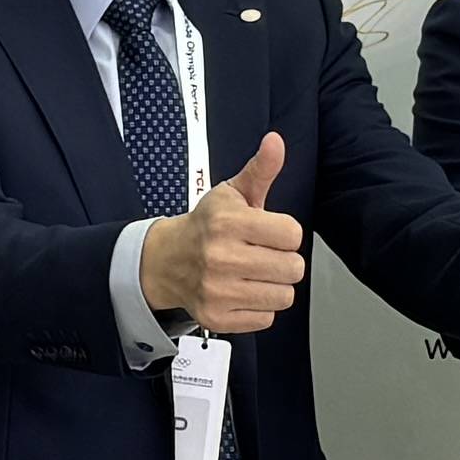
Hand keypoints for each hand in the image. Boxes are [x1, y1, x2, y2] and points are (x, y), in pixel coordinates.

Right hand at [145, 133, 305, 336]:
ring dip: (275, 285)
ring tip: (256, 273)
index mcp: (228, 222)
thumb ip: (261, 170)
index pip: (292, 234)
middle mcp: (221, 257)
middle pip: (293, 268)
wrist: (166, 260)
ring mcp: (217, 290)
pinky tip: (243, 291)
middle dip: (284, 260)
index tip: (269, 232)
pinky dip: (260, 307)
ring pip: (284, 295)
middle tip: (264, 254)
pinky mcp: (217, 317)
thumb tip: (276, 142)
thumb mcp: (232, 193)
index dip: (285, 233)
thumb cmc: (207, 225)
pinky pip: (266, 317)